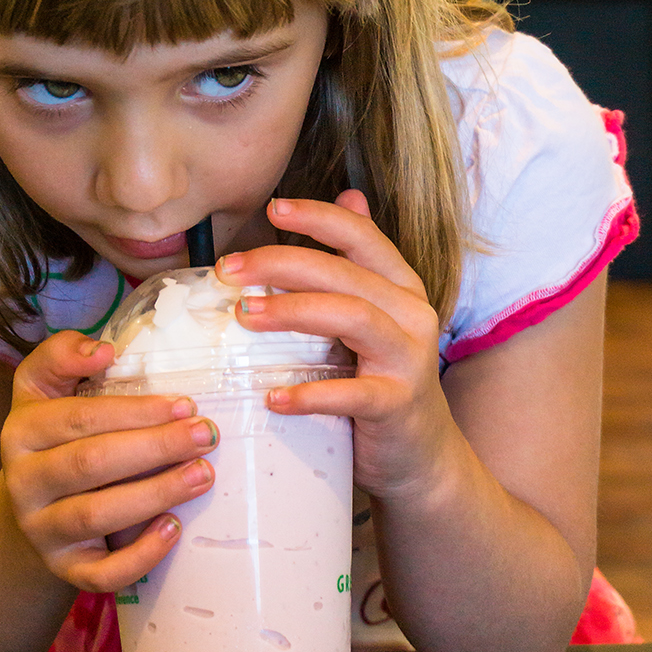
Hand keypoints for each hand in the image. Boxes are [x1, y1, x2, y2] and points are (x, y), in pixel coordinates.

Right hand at [0, 330, 218, 591]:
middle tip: (205, 434)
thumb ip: (63, 355)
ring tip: (202, 474)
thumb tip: (102, 350)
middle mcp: (23, 482)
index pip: (77, 419)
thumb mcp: (47, 387)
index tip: (184, 403)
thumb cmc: (57, 434)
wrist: (36, 504)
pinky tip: (174, 527)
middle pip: (90, 464)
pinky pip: (101, 573)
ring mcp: (41, 530)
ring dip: (155, 493)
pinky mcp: (65, 568)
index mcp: (21, 431)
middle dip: (154, 447)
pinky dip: (140, 555)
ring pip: (95, 516)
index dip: (132, 411)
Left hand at [218, 192, 453, 500]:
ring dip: (293, 311)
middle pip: (345, 273)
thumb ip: (358, 262)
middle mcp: (412, 314)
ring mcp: (410, 359)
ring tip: (245, 315)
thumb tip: (350, 194)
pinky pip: (353, 394)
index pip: (362, 237)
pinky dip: (310, 393)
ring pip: (352, 317)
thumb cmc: (382, 380)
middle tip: (229, 270)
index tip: (272, 207)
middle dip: (283, 263)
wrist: (421, 458)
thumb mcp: (374, 316)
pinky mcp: (399, 405)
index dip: (318, 217)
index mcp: (401, 286)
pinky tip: (272, 396)